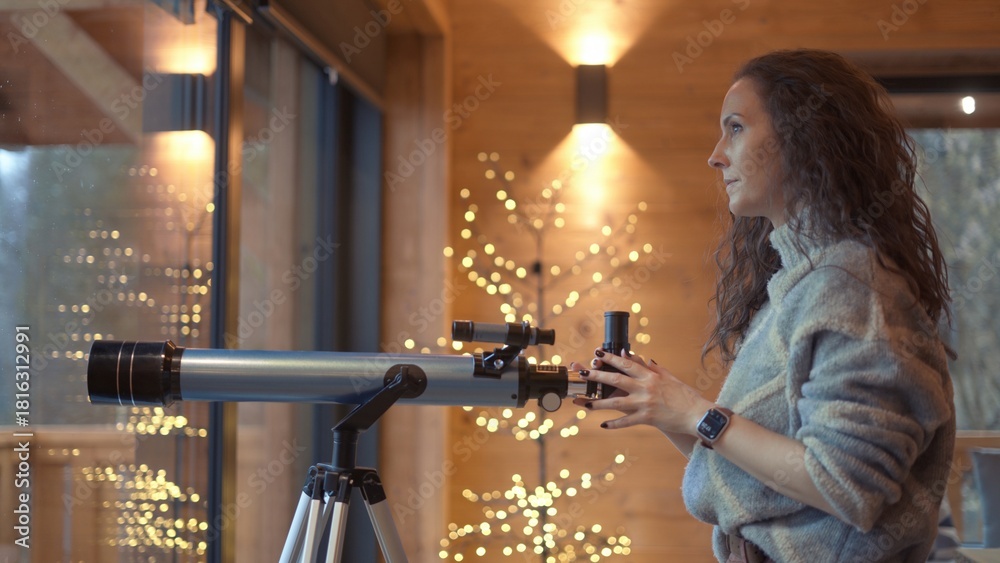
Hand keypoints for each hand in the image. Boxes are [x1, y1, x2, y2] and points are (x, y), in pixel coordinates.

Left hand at [571, 349, 713, 435]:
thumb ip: (653, 368)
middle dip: (597, 376)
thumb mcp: (669, 377)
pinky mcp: (647, 419)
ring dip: (599, 403)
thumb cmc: (684, 395)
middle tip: (582, 373)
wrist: (697, 414)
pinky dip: (615, 424)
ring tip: (586, 404)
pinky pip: (627, 422)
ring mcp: (645, 403)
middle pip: (616, 380)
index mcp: (650, 376)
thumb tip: (642, 358)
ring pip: (616, 403)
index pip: (626, 364)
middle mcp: (645, 388)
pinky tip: (603, 425)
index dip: (611, 358)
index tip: (598, 353)